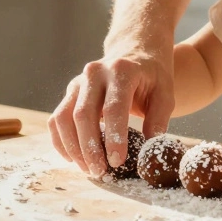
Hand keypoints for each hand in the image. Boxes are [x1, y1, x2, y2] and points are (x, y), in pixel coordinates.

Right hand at [48, 48, 174, 176]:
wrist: (135, 49)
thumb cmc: (152, 75)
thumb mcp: (165, 92)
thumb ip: (159, 119)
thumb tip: (150, 150)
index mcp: (122, 71)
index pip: (113, 107)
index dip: (114, 137)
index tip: (117, 161)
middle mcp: (95, 73)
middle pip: (83, 114)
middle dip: (90, 148)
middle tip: (100, 171)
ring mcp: (79, 81)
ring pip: (63, 117)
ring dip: (72, 147)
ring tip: (88, 169)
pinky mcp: (70, 92)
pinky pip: (56, 118)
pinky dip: (60, 141)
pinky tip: (73, 158)